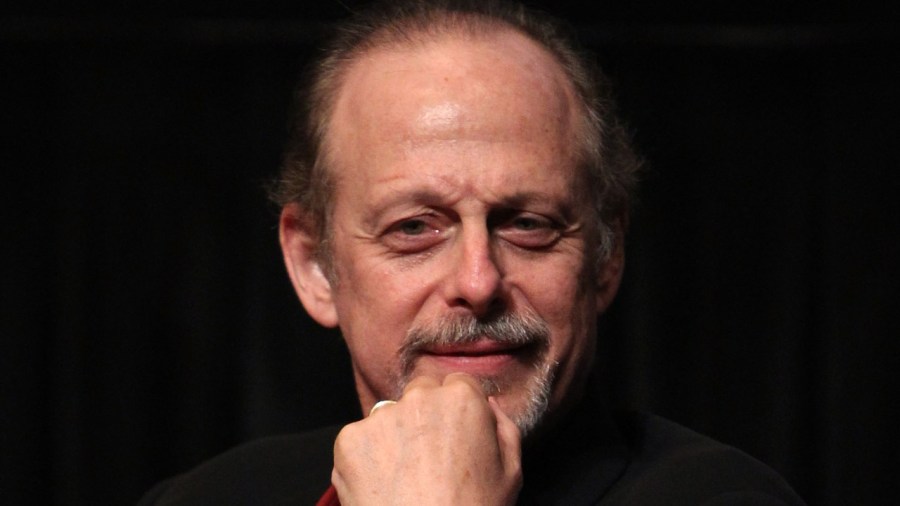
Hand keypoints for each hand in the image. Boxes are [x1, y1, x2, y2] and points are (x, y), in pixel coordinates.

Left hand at [331, 373, 522, 504]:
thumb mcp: (511, 472)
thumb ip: (503, 427)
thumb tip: (488, 403)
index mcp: (462, 399)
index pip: (456, 384)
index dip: (456, 413)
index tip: (453, 437)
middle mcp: (419, 398)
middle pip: (420, 393)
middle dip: (423, 417)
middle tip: (428, 460)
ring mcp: (381, 417)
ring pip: (388, 416)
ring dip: (394, 437)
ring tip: (406, 480)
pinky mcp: (350, 439)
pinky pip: (359, 440)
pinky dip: (366, 459)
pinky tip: (383, 486)